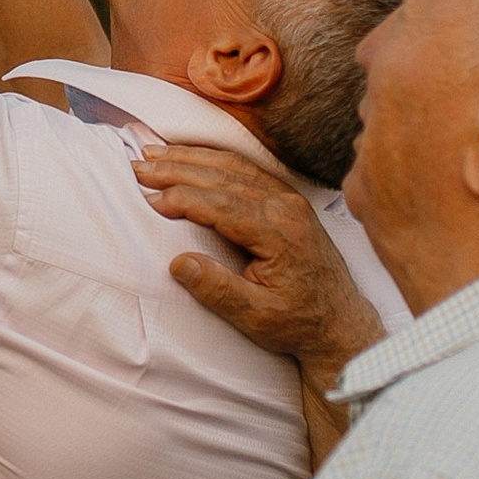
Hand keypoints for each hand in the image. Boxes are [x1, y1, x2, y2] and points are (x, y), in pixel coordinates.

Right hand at [131, 143, 382, 392]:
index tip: (149, 199)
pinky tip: (190, 156)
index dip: (182, 197)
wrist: (340, 323)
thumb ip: (217, 289)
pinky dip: (213, 160)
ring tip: (153, 155)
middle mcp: (286, 207)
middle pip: (223, 176)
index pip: (221, 203)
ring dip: (191, 158)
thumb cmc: (299, 323)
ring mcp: (289, 200)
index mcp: (279, 232)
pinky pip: (246, 170)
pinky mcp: (287, 201)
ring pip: (233, 167)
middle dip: (177, 169)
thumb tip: (178, 263)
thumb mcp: (256, 317)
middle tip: (138, 167)